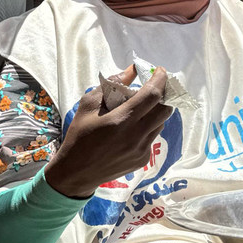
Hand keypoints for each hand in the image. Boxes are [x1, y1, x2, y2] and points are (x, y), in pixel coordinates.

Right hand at [45, 66, 173, 198]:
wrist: (77, 172)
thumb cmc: (80, 135)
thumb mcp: (88, 104)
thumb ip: (112, 84)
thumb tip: (132, 70)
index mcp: (122, 120)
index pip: (153, 95)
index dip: (160, 79)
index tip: (160, 71)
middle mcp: (136, 136)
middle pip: (165, 109)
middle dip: (163, 95)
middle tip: (153, 88)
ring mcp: (142, 150)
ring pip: (160, 124)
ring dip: (155, 112)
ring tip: (140, 109)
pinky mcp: (143, 159)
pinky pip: (152, 137)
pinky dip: (148, 127)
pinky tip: (132, 129)